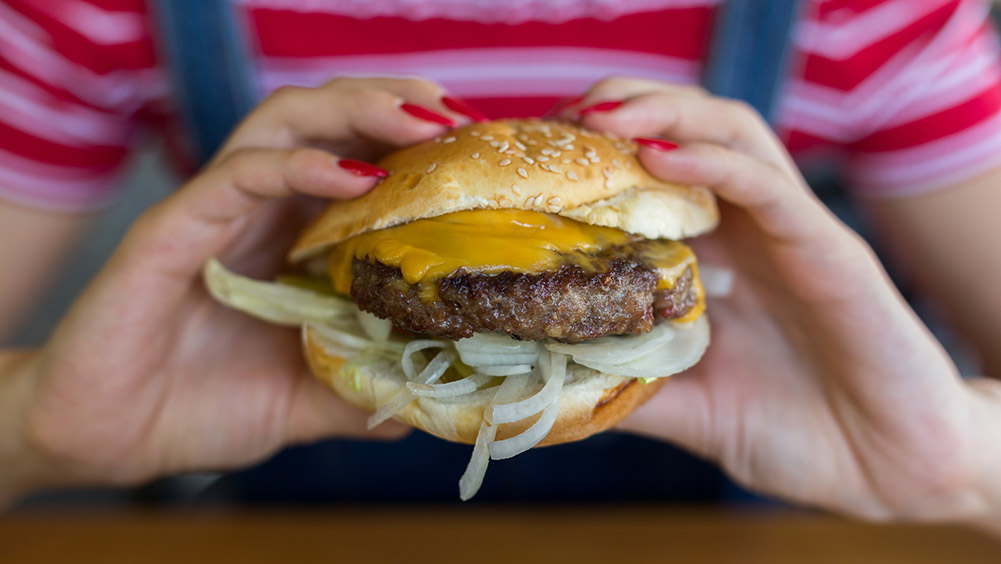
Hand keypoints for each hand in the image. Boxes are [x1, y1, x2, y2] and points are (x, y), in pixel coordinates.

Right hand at [5, 78, 475, 496]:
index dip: (415, 145)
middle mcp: (259, 212)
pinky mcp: (173, 230)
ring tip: (419, 124)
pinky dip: (298, 165)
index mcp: (292, 239)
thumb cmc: (200, 408)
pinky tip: (353, 175)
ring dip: (356, 111)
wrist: (109, 439)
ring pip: (284, 123)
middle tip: (457, 116)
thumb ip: (360, 390)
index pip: (357, 159)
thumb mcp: (305, 401)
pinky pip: (238, 176)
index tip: (477, 149)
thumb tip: (428, 400)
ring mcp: (216, 213)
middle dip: (393, 103)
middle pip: (328, 120)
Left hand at [569, 78, 986, 520]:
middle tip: (567, 115)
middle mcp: (749, 231)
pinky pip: (771, 188)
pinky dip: (716, 163)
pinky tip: (662, 155)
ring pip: (732, 135)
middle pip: (690, 131)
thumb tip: (553, 386)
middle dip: (626, 109)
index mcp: (717, 257)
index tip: (542, 153)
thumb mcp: (692, 411)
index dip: (599, 153)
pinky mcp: (830, 250)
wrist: (889, 471)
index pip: (656, 174)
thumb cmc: (795, 434)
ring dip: (666, 113)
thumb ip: (633, 391)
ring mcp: (790, 233)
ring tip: (604, 115)